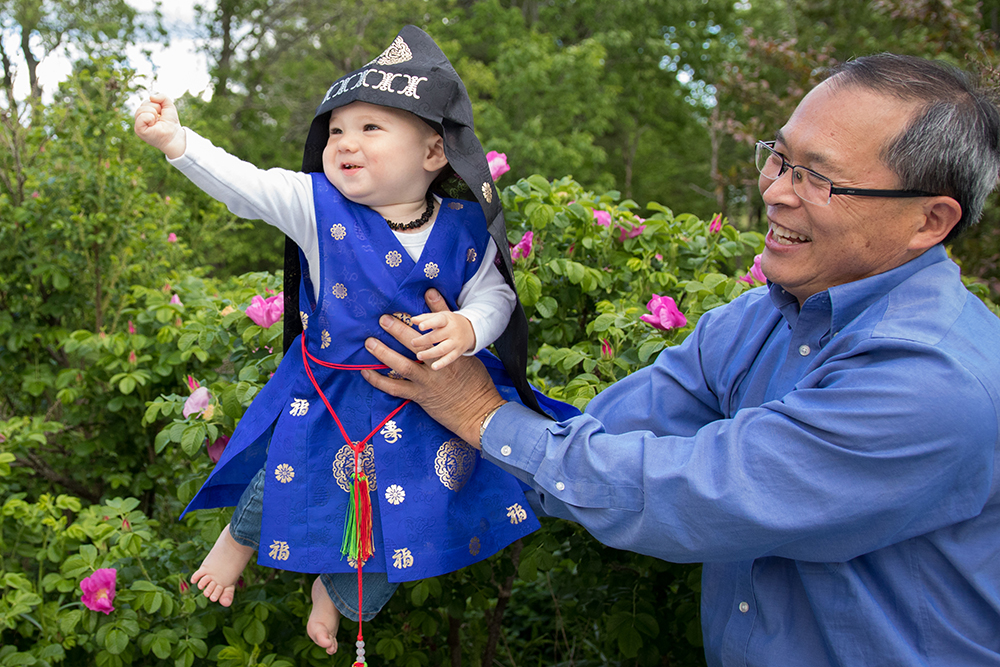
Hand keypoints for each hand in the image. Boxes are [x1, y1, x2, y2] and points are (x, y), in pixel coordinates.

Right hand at [133, 93, 185, 158]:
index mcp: (146, 114)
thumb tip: (151, 97)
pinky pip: (141, 117)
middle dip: (155, 108)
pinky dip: (149, 118)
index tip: (162, 114)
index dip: (157, 105)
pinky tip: (153, 123)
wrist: (175, 136)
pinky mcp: (139, 130)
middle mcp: (140, 119)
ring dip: (153, 113)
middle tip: (160, 118)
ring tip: (157, 121)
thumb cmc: (171, 123)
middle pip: (143, 105)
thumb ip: (163, 97)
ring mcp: (138, 125)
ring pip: (141, 110)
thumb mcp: (169, 106)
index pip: (146, 102)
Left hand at [362, 289, 504, 446]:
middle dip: (399, 330)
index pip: (435, 333)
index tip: (407, 310)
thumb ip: (452, 340)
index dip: (423, 320)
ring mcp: (427, 383)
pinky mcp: (419, 396)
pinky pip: (395, 389)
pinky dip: (379, 381)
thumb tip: (441, 324)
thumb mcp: (468, 358)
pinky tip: (366, 372)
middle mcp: (437, 367)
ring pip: (402, 366)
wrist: (478, 412)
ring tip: (370, 343)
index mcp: (451, 354)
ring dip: (384, 353)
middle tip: (383, 319)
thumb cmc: (475, 382)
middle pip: (416, 345)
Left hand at [410, 310, 474, 369]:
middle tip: (413, 343)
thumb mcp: (440, 316)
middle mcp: (452, 331)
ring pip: (442, 349)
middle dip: (424, 340)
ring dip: (430, 353)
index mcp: (447, 319)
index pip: (438, 320)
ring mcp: (456, 342)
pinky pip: (450, 358)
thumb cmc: (449, 322)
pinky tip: (433, 367)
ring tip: (419, 355)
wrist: (471, 329)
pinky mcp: (458, 352)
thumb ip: (426, 318)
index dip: (429, 323)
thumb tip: (412, 320)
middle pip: (437, 336)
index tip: (420, 326)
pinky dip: (442, 363)